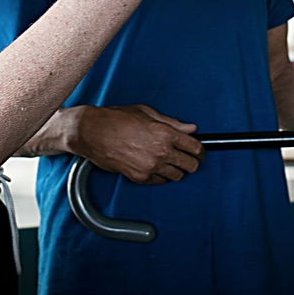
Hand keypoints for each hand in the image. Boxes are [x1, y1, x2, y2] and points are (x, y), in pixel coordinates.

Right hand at [69, 105, 202, 183]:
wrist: (93, 133)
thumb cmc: (117, 119)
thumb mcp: (147, 113)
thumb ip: (172, 123)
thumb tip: (190, 128)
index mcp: (165, 133)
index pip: (194, 147)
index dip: (199, 150)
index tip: (198, 151)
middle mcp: (161, 152)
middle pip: (190, 165)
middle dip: (191, 161)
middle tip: (188, 158)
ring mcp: (151, 167)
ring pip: (177, 176)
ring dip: (176, 170)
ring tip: (169, 161)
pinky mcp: (140, 177)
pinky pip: (160, 181)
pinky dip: (161, 175)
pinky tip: (156, 166)